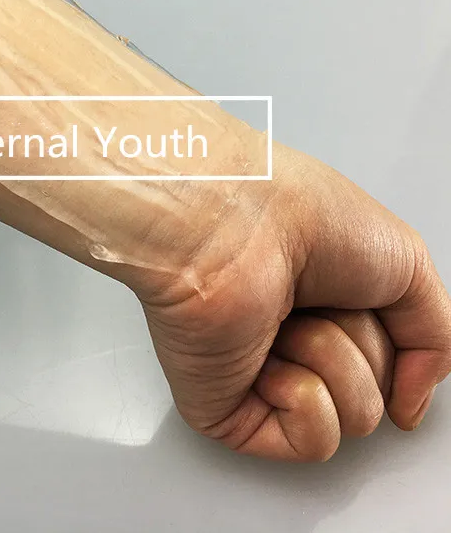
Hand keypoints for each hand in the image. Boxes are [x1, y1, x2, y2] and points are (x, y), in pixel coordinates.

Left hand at [135, 144, 450, 460]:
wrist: (230, 227)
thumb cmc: (295, 217)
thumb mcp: (405, 262)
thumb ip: (432, 339)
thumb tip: (412, 403)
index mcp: (321, 300)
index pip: (388, 353)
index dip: (393, 335)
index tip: (377, 303)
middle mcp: (289, 336)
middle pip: (378, 385)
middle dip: (365, 342)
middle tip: (320, 297)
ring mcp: (259, 376)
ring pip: (355, 416)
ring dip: (335, 363)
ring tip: (287, 320)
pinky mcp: (229, 410)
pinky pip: (312, 442)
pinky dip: (307, 400)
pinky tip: (269, 358)